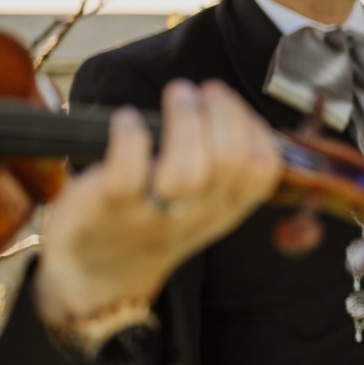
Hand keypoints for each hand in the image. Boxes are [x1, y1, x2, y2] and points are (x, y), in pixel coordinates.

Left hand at [35, 80, 282, 347]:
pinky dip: (130, 136)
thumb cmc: (154, 221)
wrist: (100, 272)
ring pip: (186, 171)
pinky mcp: (111, 208)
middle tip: (201, 91)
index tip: (229, 104)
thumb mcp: (204, 205)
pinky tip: (127, 118)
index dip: (253, 127)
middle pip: (231, 162)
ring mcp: (154, 214)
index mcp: (226, 209)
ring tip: (177, 94)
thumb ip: (224, 168)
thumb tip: (230, 108)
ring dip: (185, 120)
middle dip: (222, 113)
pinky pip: (127, 172)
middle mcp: (197, 214)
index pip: (263, 169)